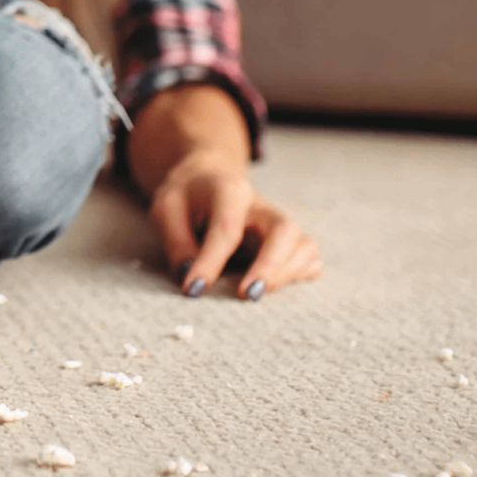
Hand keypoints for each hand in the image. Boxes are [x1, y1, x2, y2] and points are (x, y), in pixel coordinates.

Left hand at [147, 151, 323, 299]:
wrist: (208, 180)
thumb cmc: (186, 198)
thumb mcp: (166, 207)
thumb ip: (176, 240)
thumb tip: (190, 277)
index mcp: (229, 190)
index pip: (226, 228)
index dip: (211, 262)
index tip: (194, 289)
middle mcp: (262, 205)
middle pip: (284, 230)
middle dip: (270, 267)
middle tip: (248, 295)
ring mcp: (280, 222)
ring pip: (304, 245)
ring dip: (286, 275)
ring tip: (255, 294)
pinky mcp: (290, 240)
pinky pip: (309, 258)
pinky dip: (298, 276)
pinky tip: (273, 286)